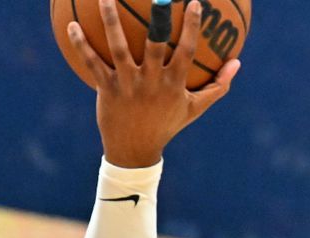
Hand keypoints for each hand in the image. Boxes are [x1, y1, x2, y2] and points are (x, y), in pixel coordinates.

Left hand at [67, 0, 240, 166]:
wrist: (134, 152)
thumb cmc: (165, 126)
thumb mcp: (193, 109)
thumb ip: (217, 86)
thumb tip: (238, 62)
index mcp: (173, 84)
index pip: (187, 50)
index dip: (193, 26)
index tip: (194, 2)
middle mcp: (150, 81)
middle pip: (154, 44)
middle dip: (158, 17)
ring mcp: (127, 84)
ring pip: (118, 47)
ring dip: (110, 21)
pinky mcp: (106, 89)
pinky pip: (92, 63)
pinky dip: (81, 45)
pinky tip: (72, 27)